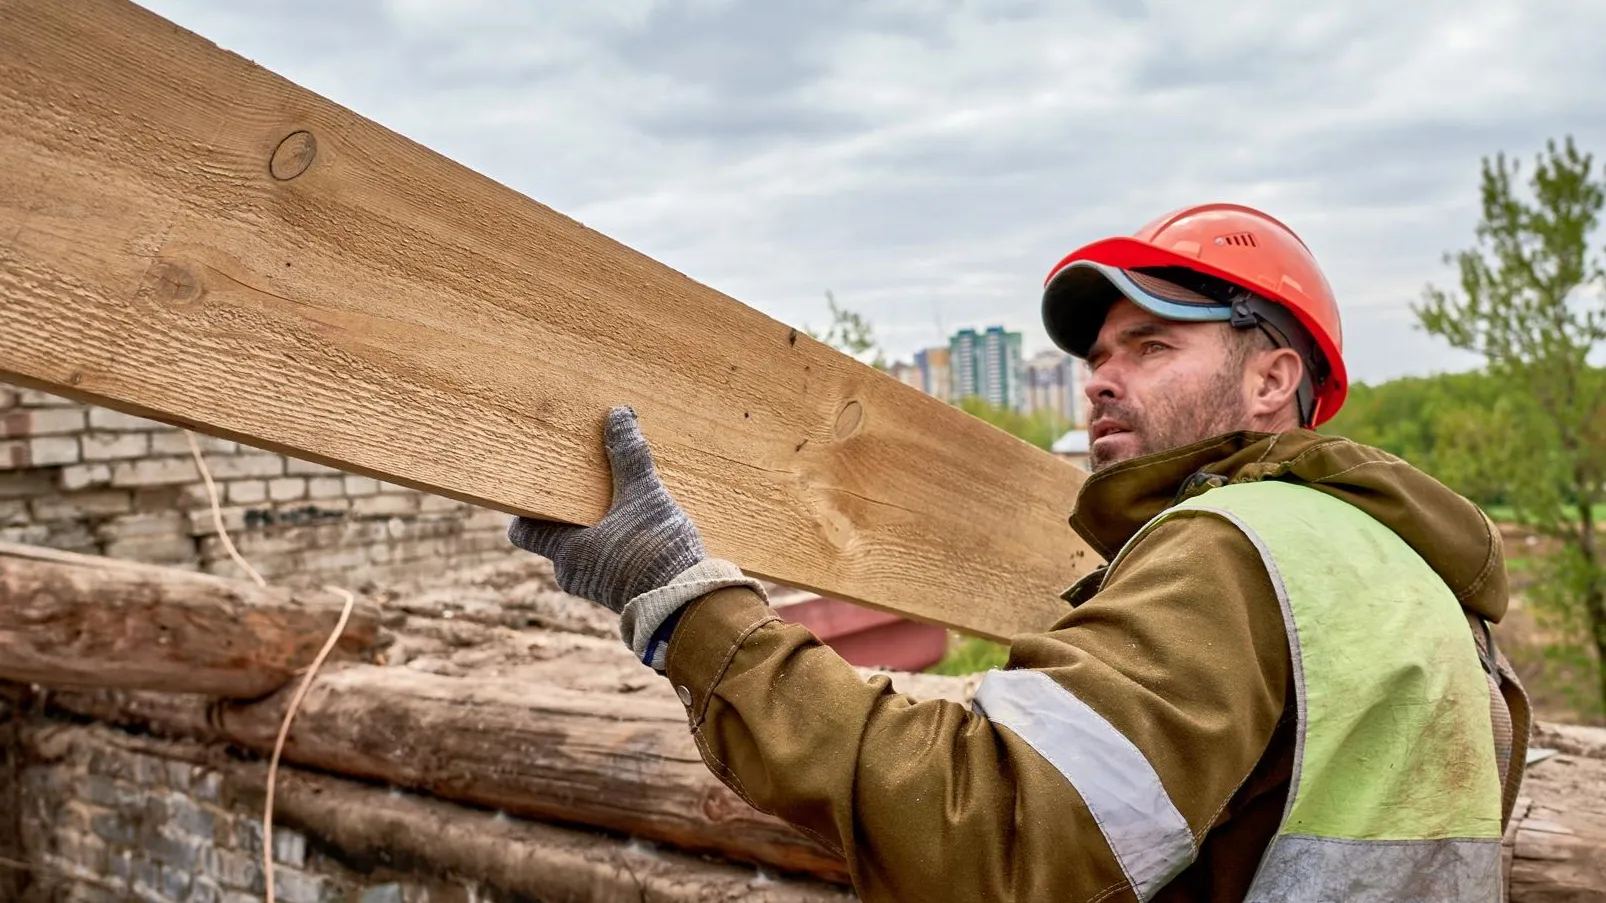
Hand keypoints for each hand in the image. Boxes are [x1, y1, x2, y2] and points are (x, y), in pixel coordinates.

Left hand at [508, 406, 705, 613]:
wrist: (688, 607)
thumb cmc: (656, 553)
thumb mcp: (644, 497)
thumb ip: (629, 455)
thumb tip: (618, 415)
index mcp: (564, 550)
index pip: (522, 531)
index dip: (525, 508)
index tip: (538, 486)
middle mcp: (572, 572)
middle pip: (555, 534)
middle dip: (570, 510)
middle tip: (586, 482)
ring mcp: (596, 586)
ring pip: (584, 548)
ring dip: (597, 526)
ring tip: (618, 500)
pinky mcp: (621, 592)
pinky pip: (606, 560)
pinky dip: (615, 542)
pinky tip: (638, 526)